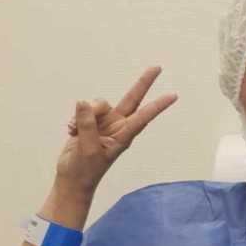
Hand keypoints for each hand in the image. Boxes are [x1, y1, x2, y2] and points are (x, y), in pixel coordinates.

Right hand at [58, 66, 177, 195]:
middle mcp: (117, 126)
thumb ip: (87, 125)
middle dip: (143, 83)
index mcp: (124, 135)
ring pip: (98, 103)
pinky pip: (83, 109)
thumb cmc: (86, 170)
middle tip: (158, 67)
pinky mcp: (91, 121)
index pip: (143, 117)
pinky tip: (71, 131)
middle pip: (132, 99)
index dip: (157, 105)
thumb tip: (83, 102)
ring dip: (84, 113)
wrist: (72, 177)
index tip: (173, 96)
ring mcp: (105, 122)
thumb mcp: (88, 150)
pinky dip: (75, 118)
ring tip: (75, 130)